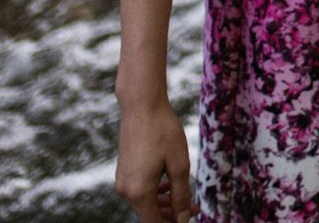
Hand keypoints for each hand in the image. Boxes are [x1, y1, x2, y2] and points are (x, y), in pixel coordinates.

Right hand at [116, 101, 194, 222]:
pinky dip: (155, 192)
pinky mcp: (123, 172)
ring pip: (145, 203)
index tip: (189, 218)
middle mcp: (126, 191)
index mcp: (139, 193)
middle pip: (149, 215)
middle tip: (196, 207)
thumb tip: (183, 219)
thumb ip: (181, 196)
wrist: (142, 106)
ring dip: (165, 203)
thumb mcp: (179, 165)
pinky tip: (170, 184)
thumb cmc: (163, 132)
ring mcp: (122, 181)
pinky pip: (140, 191)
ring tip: (187, 196)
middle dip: (172, 214)